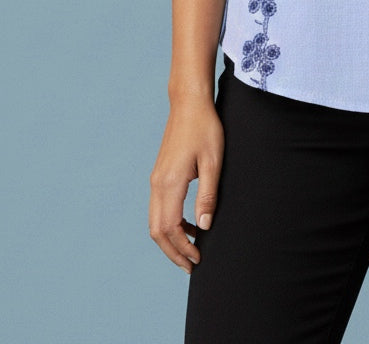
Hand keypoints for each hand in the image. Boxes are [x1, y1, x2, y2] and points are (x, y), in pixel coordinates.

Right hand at [149, 96, 223, 271]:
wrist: (189, 103)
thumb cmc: (205, 128)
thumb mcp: (213, 161)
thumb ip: (207, 195)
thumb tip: (204, 227)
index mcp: (170, 183)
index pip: (169, 229)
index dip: (182, 248)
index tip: (198, 259)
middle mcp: (157, 184)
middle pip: (157, 231)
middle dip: (173, 252)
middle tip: (193, 265)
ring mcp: (155, 179)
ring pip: (155, 221)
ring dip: (171, 239)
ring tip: (192, 249)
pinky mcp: (159, 175)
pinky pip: (159, 208)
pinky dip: (170, 224)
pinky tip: (191, 225)